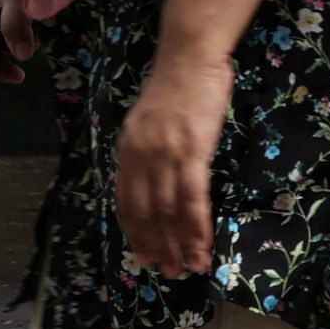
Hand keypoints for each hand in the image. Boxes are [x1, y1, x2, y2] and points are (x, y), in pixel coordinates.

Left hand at [115, 38, 230, 274]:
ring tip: (189, 267)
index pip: (126, 201)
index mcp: (127, 151)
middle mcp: (140, 157)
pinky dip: (196, 227)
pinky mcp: (191, 152)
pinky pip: (192, 198)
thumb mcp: (147, 122)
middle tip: (168, 271)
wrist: (190, 57)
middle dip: (157, 246)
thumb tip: (151, 181)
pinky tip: (203, 246)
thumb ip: (146, 151)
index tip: (144, 256)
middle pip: (145, 212)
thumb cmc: (176, 86)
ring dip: (180, 244)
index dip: (135, 232)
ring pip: (168, 211)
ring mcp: (164, 155)